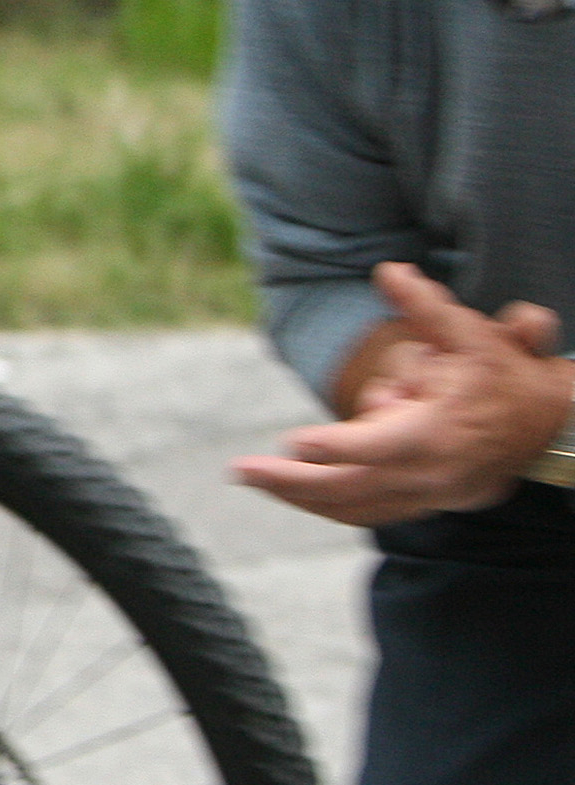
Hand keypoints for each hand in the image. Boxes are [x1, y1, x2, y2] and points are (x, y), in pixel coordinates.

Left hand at [231, 264, 574, 526]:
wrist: (552, 428)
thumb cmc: (506, 377)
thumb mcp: (472, 336)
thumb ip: (426, 307)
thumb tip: (388, 270)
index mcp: (439, 435)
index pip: (378, 449)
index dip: (336, 447)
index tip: (294, 441)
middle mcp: (430, 475)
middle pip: (351, 488)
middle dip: (293, 482)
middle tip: (241, 469)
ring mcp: (428, 496)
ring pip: (355, 508)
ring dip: (302, 498)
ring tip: (254, 479)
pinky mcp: (426, 504)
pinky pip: (369, 514)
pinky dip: (330, 507)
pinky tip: (294, 491)